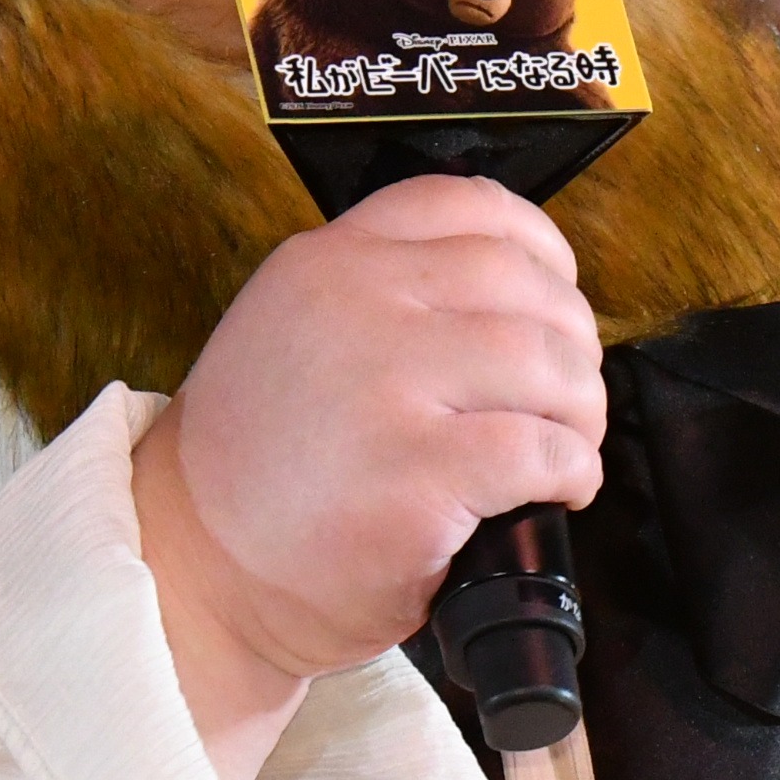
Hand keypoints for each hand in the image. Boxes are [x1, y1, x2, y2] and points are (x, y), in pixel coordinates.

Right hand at [133, 177, 603, 779]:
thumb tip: (513, 297)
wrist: (198, 573)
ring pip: (545, 361)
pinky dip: (571, 468)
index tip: (557, 293)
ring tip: (567, 442)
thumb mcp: (292, 335)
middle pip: (523, 285)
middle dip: (573, 342)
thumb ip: (378, 296)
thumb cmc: (259, 473)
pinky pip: (541, 449)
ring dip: (581, 408)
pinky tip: (558, 488)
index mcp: (326, 263)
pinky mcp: (415, 475)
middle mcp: (353, 307)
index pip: (466, 206)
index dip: (540, 249)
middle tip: (569, 394)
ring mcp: (383, 388)